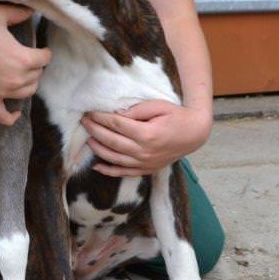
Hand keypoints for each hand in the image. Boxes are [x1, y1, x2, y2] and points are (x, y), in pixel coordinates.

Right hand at [0, 4, 50, 125]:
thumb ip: (18, 13)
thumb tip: (32, 11)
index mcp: (23, 58)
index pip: (45, 58)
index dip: (44, 51)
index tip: (40, 48)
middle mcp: (16, 78)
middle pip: (37, 75)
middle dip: (35, 65)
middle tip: (28, 57)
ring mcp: (2, 92)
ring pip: (28, 92)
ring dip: (29, 83)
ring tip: (24, 75)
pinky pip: (4, 116)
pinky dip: (12, 117)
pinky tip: (16, 113)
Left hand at [80, 100, 211, 176]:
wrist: (194, 134)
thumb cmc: (176, 116)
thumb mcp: (157, 106)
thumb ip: (136, 111)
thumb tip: (115, 116)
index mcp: (147, 134)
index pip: (116, 125)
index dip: (101, 118)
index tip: (90, 112)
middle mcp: (144, 152)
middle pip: (112, 141)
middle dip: (95, 130)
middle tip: (84, 122)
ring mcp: (145, 163)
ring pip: (114, 158)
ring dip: (98, 148)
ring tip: (88, 138)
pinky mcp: (146, 170)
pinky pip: (123, 173)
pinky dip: (108, 171)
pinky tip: (96, 165)